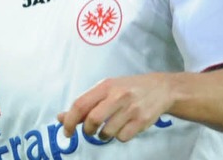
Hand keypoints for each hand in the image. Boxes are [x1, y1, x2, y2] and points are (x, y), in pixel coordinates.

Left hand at [56, 73, 174, 141]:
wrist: (161, 88)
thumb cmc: (128, 88)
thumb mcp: (106, 89)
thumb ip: (85, 103)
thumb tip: (61, 117)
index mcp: (105, 86)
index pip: (80, 104)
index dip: (69, 120)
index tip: (66, 131)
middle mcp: (117, 95)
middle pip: (92, 120)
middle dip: (87, 130)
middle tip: (90, 130)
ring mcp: (131, 108)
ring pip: (107, 132)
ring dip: (104, 135)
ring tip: (110, 127)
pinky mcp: (142, 121)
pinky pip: (122, 138)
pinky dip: (119, 136)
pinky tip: (124, 127)